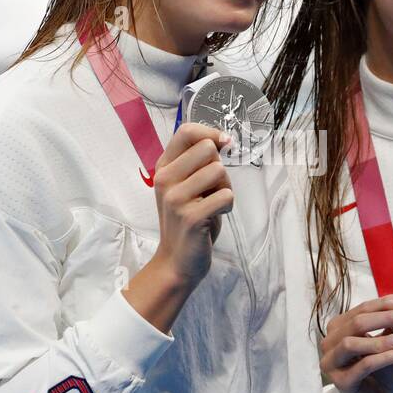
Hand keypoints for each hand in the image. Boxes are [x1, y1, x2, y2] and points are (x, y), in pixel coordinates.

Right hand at [149, 122, 233, 287]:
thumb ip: (198, 162)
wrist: (177, 260)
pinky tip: (215, 216)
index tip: (224, 144)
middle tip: (211, 189)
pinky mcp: (191, 217)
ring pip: (219, 171)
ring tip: (212, 204)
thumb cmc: (188, 219)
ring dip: (225, 188)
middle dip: (220, 167)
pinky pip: (226, 195)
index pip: (186, 132)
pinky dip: (228, 206)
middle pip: (208, 149)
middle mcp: (165, 180)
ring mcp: (176, 199)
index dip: (211, 133)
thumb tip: (223, 139)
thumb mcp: (187, 184)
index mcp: (164, 167)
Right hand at [320, 296, 392, 392]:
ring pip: (351, 343)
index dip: (383, 304)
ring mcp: (331, 363)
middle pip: (355, 323)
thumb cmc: (377, 370)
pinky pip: (364, 365)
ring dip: (379, 340)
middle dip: (385, 318)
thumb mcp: (383, 343)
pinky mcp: (341, 381)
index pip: (360, 310)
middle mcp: (329, 343)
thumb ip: (387, 326)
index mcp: (337, 328)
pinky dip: (385, 357)